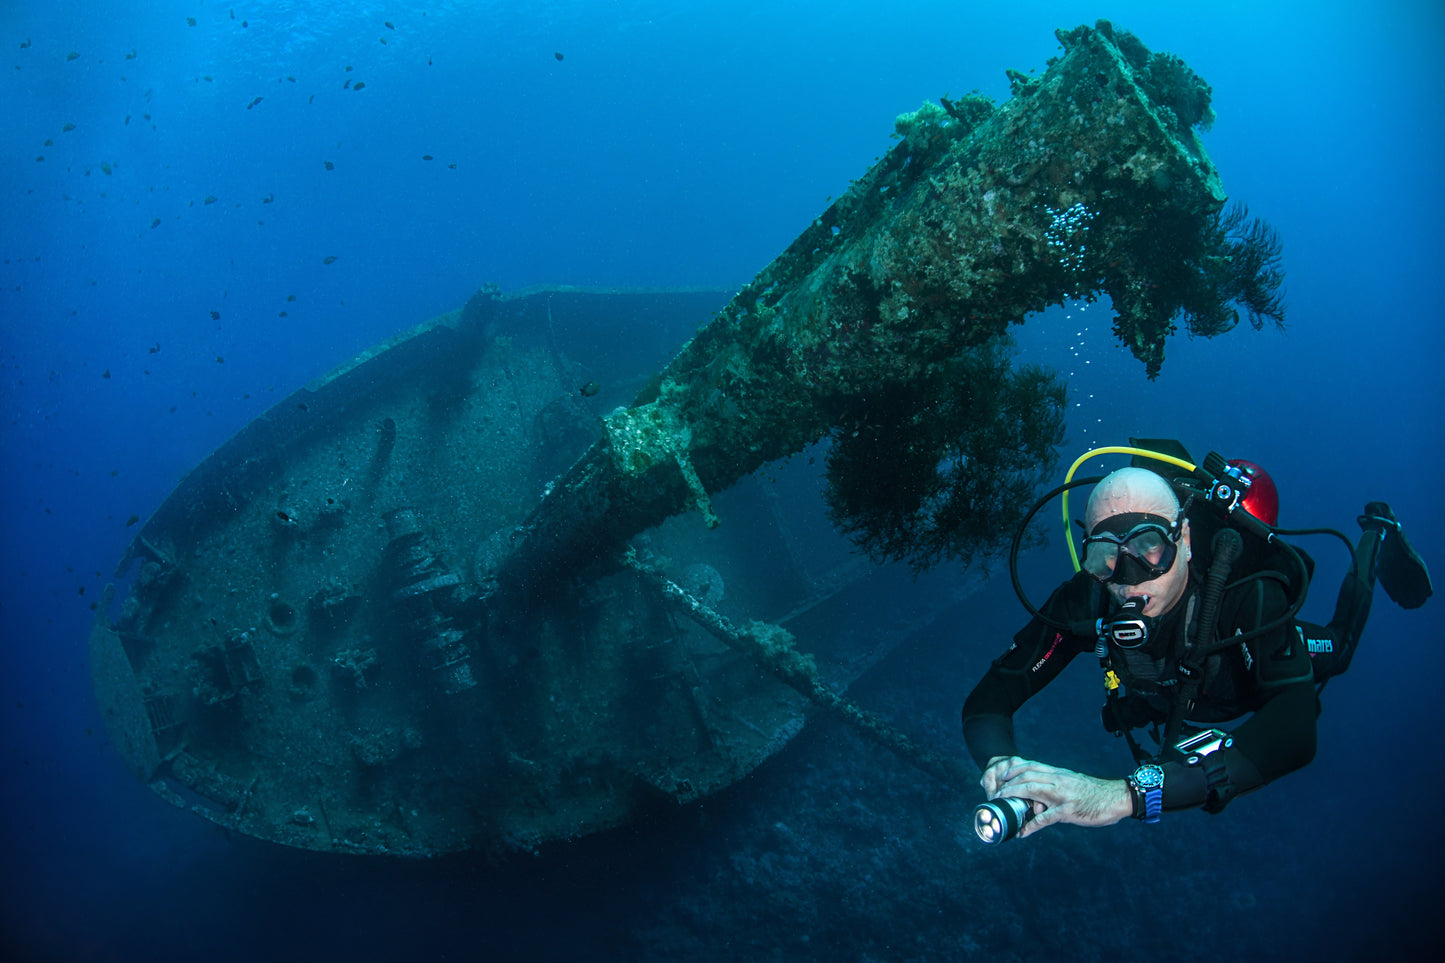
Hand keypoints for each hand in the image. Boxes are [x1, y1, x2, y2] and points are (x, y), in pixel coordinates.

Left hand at [980, 757, 1132, 838]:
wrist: (1116, 797)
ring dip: (1013, 797)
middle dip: (1007, 783)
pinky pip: (1045, 818)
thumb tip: (1040, 792)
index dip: (1012, 769)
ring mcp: (1062, 795)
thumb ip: (1055, 783)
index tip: (999, 776)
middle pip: (1026, 776)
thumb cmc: (1093, 792)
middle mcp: (1057, 780)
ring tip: (1001, 805)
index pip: (1029, 765)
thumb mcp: (1071, 781)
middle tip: (995, 793)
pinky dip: (1031, 825)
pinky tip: (1022, 832)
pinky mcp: (1068, 811)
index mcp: (1057, 773)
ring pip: (1031, 790)